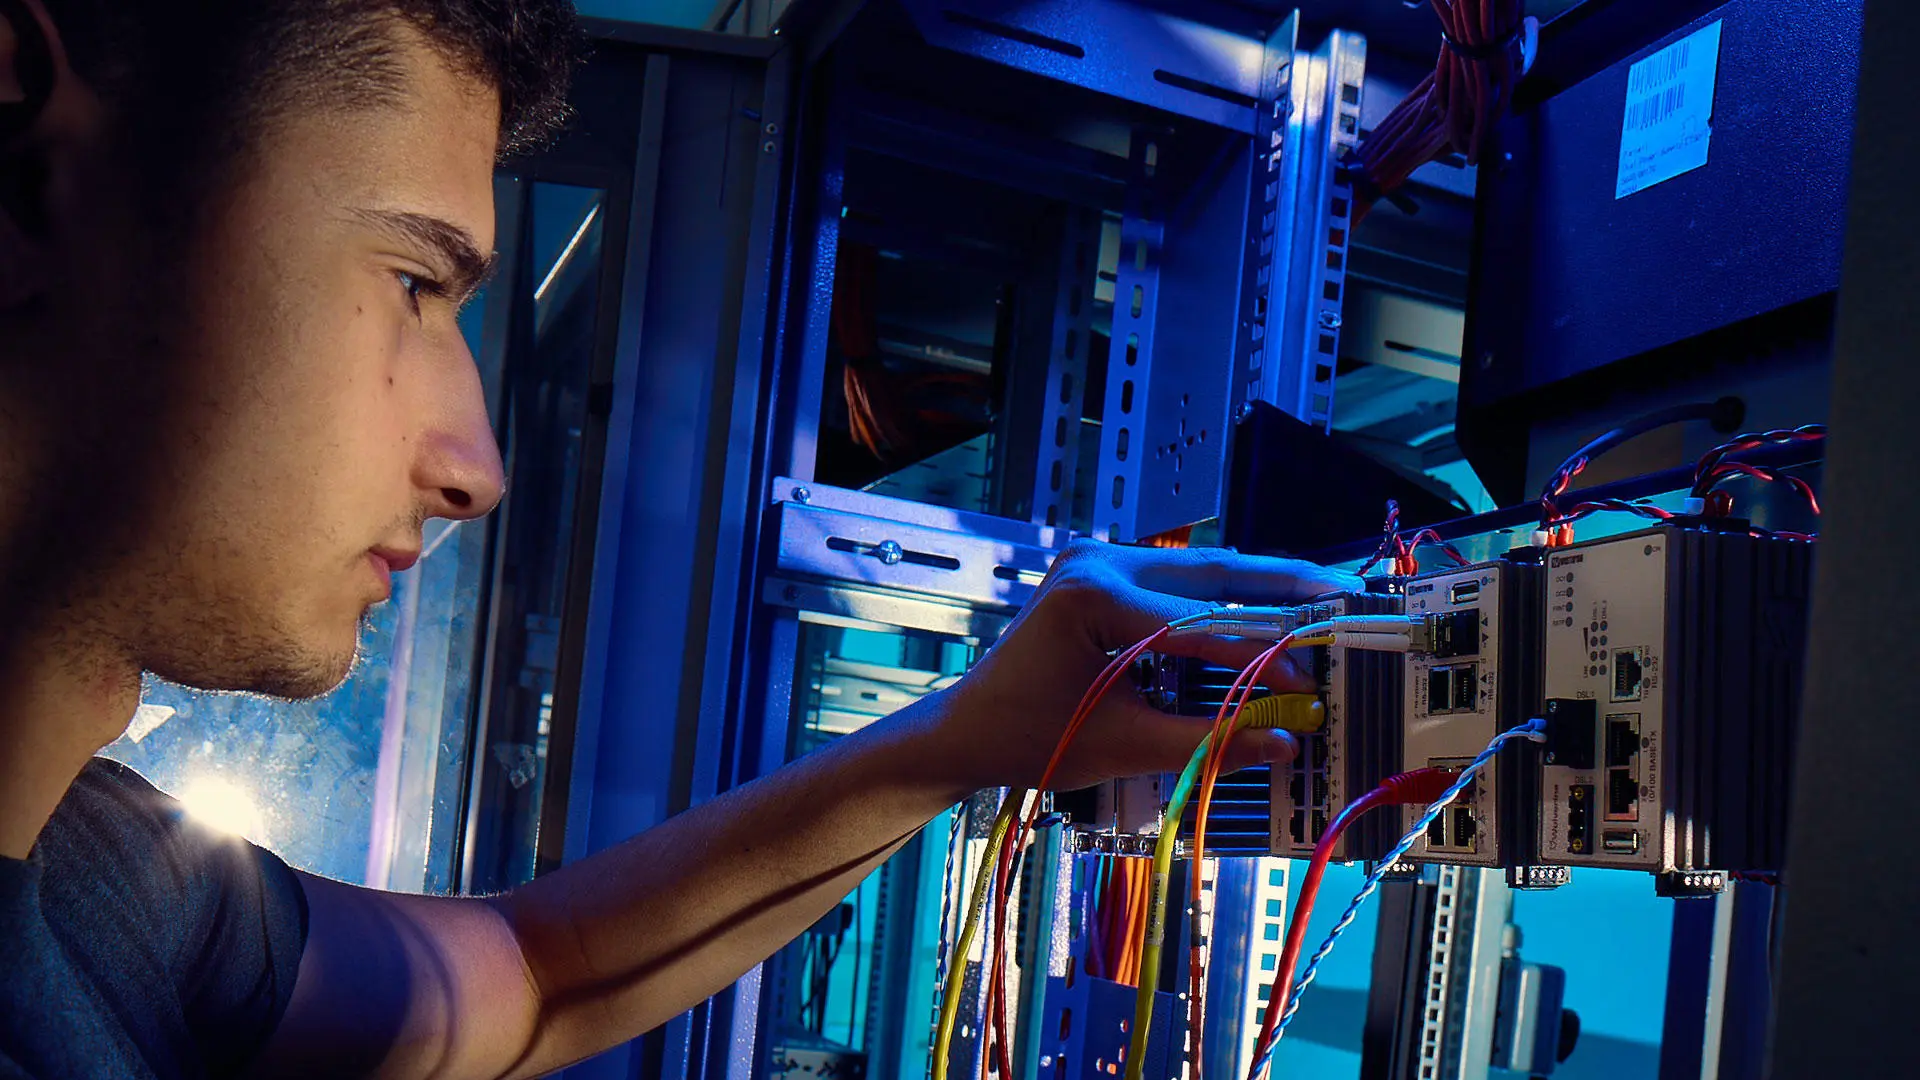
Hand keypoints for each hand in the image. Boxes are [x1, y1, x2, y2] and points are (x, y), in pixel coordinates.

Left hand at [926, 540, 1363, 791]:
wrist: (964, 730)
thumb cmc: (1027, 739)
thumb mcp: (1121, 746)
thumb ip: (1206, 743)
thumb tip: (1283, 743)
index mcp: (1093, 597)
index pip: (1198, 625)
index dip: (1261, 655)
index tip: (1310, 681)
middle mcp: (1097, 562)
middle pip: (1211, 573)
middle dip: (1283, 585)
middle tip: (1347, 594)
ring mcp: (1098, 561)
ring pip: (1201, 570)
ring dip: (1261, 585)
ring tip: (1325, 594)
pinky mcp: (1103, 574)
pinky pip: (1178, 582)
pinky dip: (1226, 596)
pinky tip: (1273, 602)